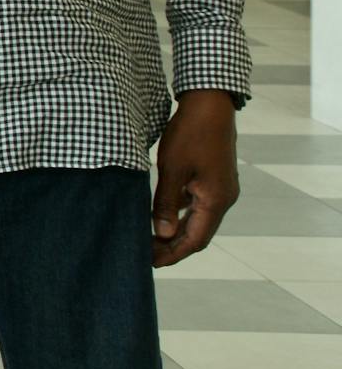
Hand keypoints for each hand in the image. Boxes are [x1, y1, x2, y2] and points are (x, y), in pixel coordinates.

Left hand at [153, 89, 239, 266]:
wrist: (210, 105)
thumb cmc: (191, 134)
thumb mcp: (172, 168)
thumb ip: (166, 203)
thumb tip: (160, 234)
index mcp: (216, 201)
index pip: (195, 240)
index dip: (173, 254)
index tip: (151, 264)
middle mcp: (223, 199)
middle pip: (197, 234)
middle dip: (172, 246)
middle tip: (145, 255)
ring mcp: (220, 189)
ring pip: (197, 220)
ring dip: (175, 231)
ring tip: (149, 239)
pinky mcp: (214, 180)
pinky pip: (196, 205)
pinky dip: (179, 214)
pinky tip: (159, 216)